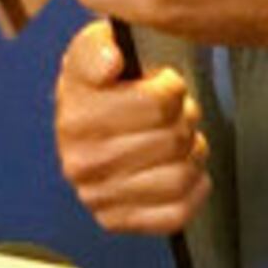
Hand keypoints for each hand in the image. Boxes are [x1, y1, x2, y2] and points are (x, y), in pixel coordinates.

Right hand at [49, 19, 210, 237]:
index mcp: (76, 118)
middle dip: (183, 120)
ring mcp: (98, 197)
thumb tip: (110, 59)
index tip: (160, 84)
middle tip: (171, 114)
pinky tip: (178, 169)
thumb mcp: (93, 49)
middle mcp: (82, 163)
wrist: (84, 125)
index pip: (160, 104)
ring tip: (175, 141)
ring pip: (181, 176)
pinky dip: (191, 190)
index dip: (171, 88)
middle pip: (174, 139)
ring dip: (190, 154)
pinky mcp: (117, 222)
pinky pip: (177, 213)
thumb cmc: (99, 86)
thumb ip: (98, 46)